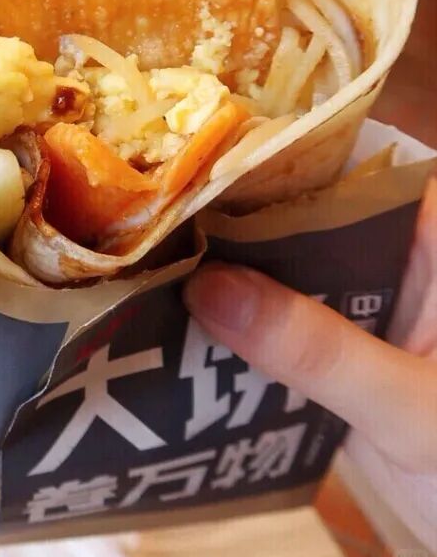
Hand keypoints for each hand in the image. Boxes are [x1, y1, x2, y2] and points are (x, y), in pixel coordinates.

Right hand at [184, 178, 436, 551]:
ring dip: (233, 270)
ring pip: (293, 267)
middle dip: (239, 208)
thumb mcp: (412, 408)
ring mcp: (378, 308)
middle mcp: (409, 259)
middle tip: (149, 206)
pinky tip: (181, 321)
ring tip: (148, 255)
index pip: (360, 164)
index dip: (282, 148)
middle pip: (314, 209)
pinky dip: (243, 324)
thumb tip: (204, 286)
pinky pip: (287, 322)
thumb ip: (319, 350)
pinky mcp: (351, 353)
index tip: (198, 154)